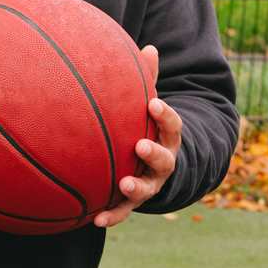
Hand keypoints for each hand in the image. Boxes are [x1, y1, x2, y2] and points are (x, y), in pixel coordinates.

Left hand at [93, 44, 181, 228]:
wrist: (155, 168)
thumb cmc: (146, 128)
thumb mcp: (150, 107)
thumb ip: (147, 81)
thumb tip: (149, 47)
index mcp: (167, 138)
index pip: (172, 125)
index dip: (165, 115)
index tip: (153, 104)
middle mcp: (163, 164)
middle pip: (164, 160)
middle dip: (154, 153)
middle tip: (140, 145)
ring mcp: (149, 185)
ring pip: (146, 189)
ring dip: (135, 188)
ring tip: (123, 185)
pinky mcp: (132, 203)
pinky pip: (122, 212)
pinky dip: (111, 216)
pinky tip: (94, 220)